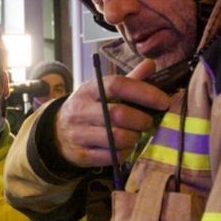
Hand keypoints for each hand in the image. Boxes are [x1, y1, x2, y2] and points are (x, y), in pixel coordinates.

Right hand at [54, 59, 170, 168]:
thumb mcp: (103, 91)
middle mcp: (81, 110)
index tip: (163, 102)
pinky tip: (125, 147)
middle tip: (149, 122)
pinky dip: (125, 152)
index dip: (144, 92)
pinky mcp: (82, 155)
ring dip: (134, 138)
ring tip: (136, 135)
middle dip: (141, 120)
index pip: (117, 85)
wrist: (57, 132)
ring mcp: (80, 134)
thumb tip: (151, 64)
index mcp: (89, 90)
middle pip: (118, 114)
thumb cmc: (89, 108)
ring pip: (117, 138)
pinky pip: (113, 156)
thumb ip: (129, 80)